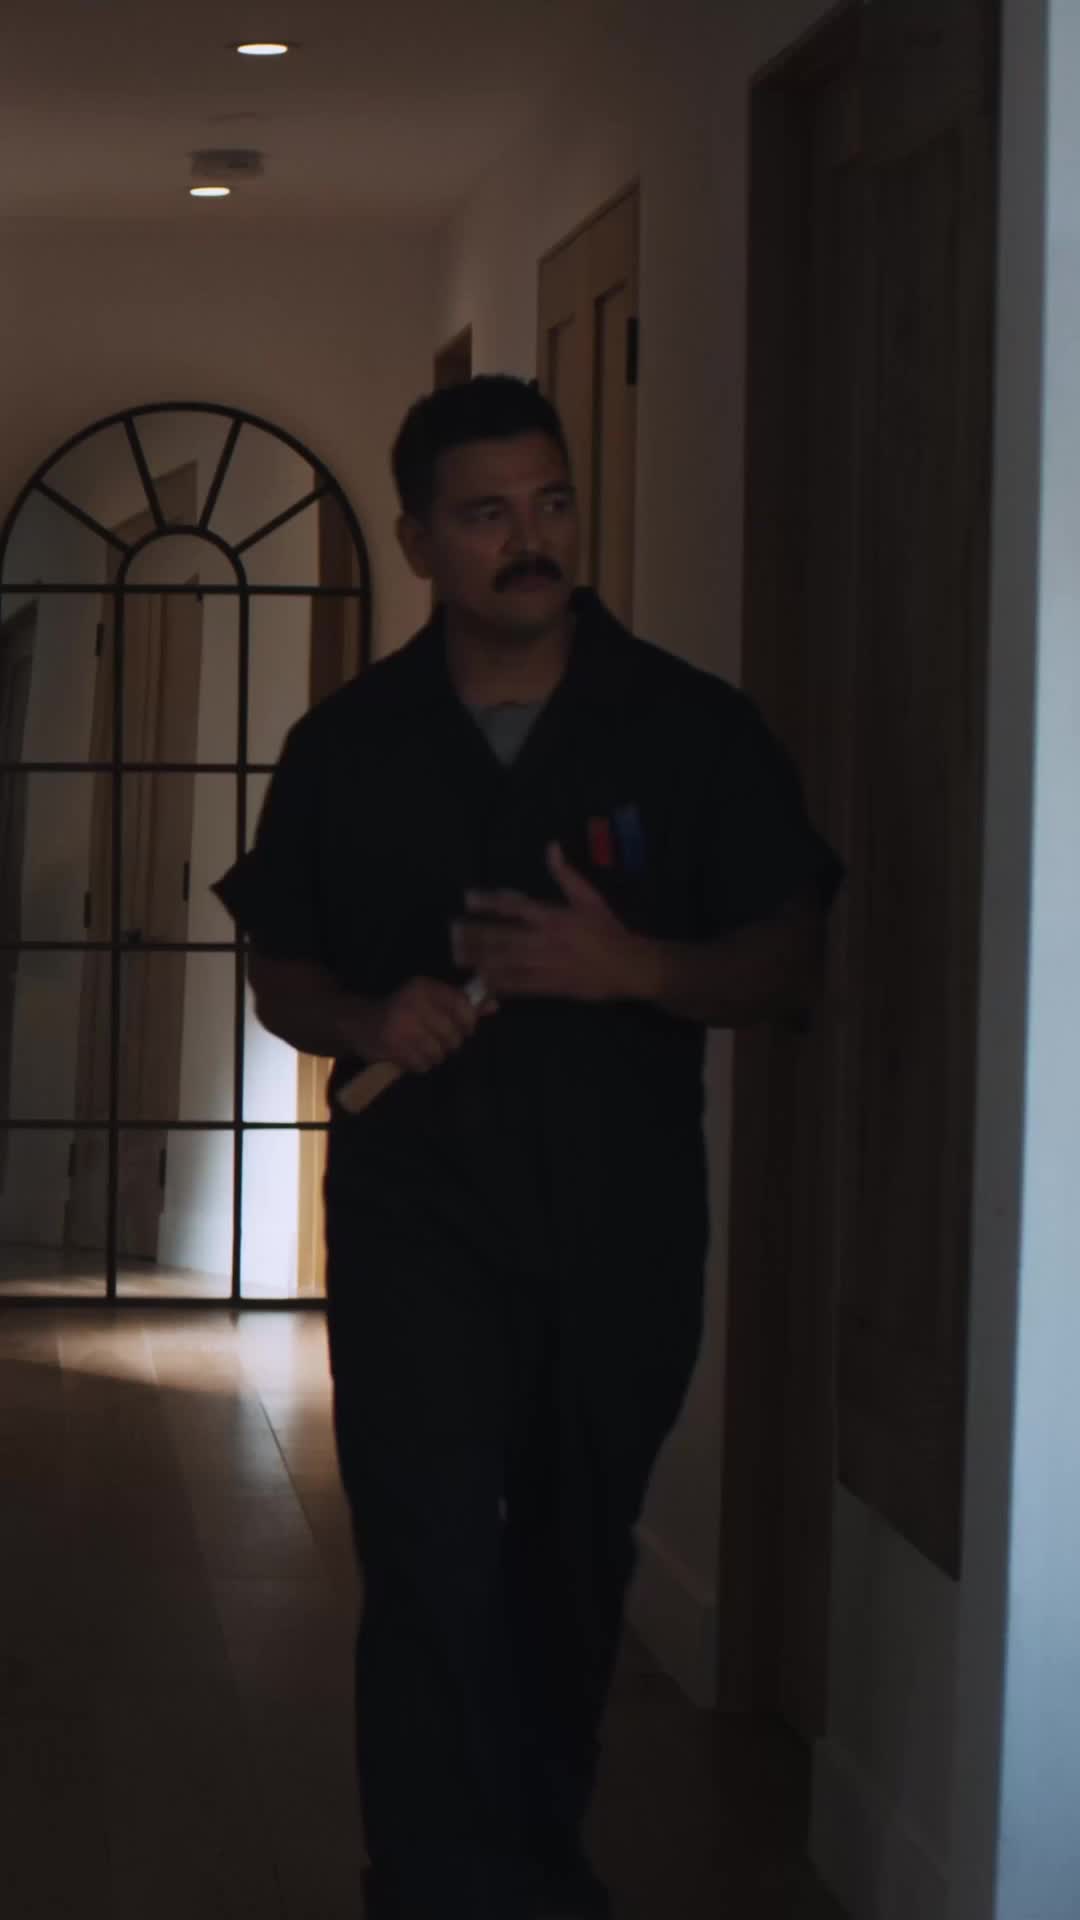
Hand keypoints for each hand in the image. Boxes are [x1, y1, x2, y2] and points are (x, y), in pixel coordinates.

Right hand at [350, 977, 491, 1073]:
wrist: (359, 1022)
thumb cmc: (402, 1009)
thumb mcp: (430, 998)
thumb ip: (462, 1002)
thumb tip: (494, 1006)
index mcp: (424, 987)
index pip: (463, 1007)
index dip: (469, 1022)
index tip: (464, 1028)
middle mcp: (413, 1004)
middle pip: (453, 1036)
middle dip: (449, 1042)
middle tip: (438, 1039)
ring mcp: (401, 1027)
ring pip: (439, 1053)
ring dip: (434, 1055)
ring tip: (421, 1046)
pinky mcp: (392, 1047)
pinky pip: (422, 1065)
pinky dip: (420, 1064)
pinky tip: (410, 1054)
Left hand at [452, 844, 662, 1003]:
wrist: (629, 967)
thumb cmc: (608, 931)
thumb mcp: (590, 898)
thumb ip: (566, 875)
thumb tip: (551, 847)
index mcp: (554, 917)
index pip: (515, 906)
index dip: (490, 902)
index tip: (468, 898)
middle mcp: (545, 941)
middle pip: (503, 938)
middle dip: (476, 935)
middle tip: (453, 932)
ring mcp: (546, 966)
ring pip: (506, 963)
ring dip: (480, 959)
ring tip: (458, 956)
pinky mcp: (549, 987)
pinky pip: (519, 986)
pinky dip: (499, 983)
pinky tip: (481, 981)